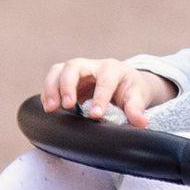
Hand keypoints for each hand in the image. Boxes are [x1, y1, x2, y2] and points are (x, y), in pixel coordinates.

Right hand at [42, 57, 173, 125]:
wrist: (124, 82)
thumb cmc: (131, 89)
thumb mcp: (137, 97)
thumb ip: (136, 109)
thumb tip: (141, 123)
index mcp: (113, 69)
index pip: (104, 80)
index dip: (99, 97)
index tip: (95, 115)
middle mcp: (93, 66)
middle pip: (75, 66)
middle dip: (68, 85)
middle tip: (67, 106)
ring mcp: (78, 70)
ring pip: (59, 70)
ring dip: (52, 87)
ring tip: (51, 108)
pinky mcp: (67, 77)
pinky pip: (53, 79)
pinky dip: (48, 92)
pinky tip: (48, 107)